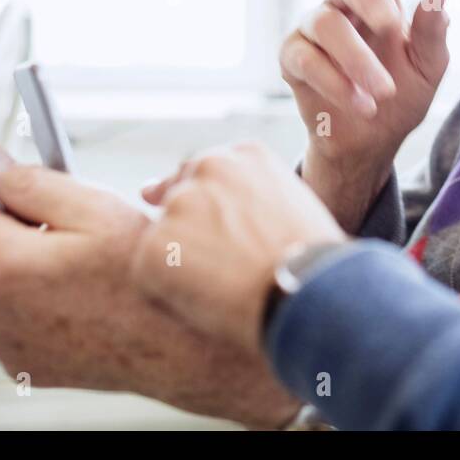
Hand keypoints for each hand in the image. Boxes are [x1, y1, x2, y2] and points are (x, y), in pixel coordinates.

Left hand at [0, 147, 300, 428]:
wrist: (177, 345)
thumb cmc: (144, 281)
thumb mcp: (95, 210)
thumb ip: (32, 181)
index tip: (26, 185)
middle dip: (21, 227)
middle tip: (78, 234)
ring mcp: (2, 341)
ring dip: (29, 265)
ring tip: (85, 270)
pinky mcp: (20, 362)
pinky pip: (14, 315)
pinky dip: (38, 302)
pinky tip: (82, 299)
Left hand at [135, 140, 346, 355]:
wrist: (309, 294)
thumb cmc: (310, 261)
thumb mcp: (293, 205)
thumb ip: (253, 195)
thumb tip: (206, 204)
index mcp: (247, 154)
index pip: (212, 175)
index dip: (217, 211)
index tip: (232, 238)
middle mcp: (208, 168)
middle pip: (182, 198)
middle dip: (195, 232)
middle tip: (228, 268)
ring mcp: (177, 206)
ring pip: (166, 237)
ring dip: (184, 262)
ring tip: (228, 289)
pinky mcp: (154, 246)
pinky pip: (150, 273)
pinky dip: (169, 293)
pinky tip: (209, 304)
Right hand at [279, 0, 449, 230]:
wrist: (372, 141)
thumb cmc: (403, 94)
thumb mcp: (429, 67)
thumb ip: (433, 32)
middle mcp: (341, 6)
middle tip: (391, 26)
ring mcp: (312, 29)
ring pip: (328, 26)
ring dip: (359, 62)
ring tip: (382, 94)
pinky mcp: (292, 59)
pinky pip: (307, 60)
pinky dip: (337, 83)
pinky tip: (359, 104)